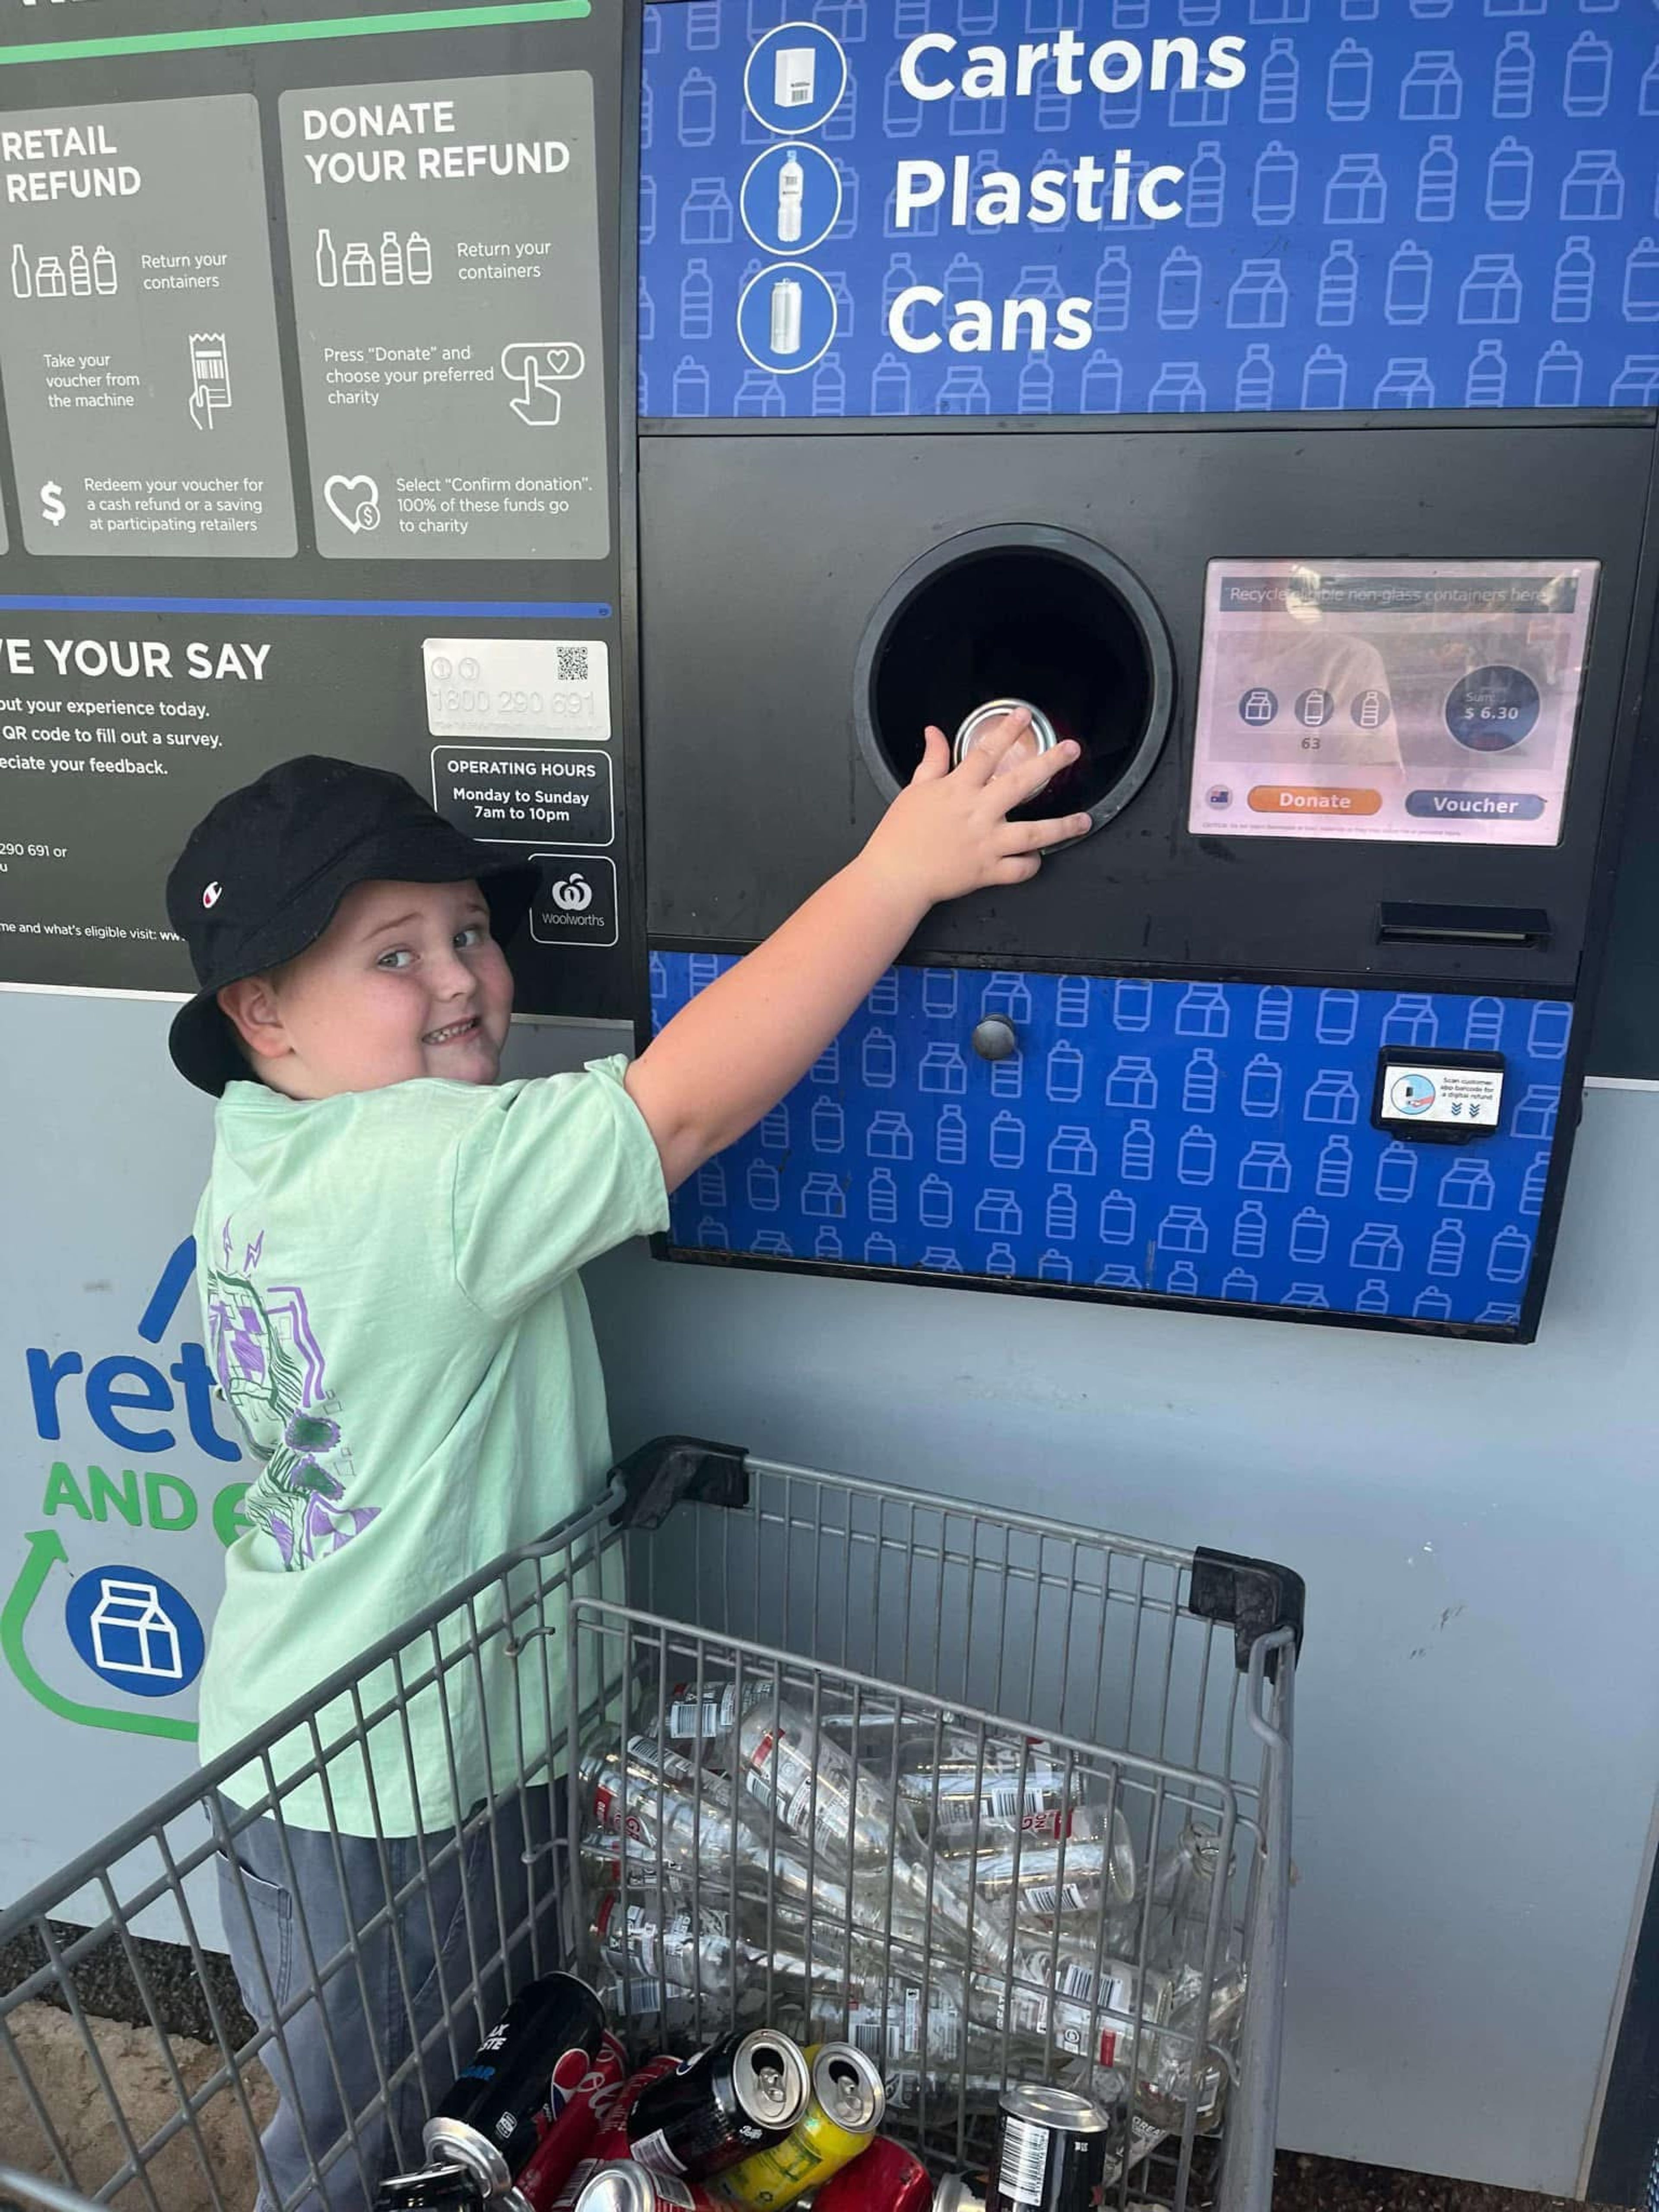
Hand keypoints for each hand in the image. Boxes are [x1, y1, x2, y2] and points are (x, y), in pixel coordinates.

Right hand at [856, 708, 1091, 907]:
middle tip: (1071, 750)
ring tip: (1084, 820)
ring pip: (1033, 834)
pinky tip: (1040, 857)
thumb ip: (932, 761)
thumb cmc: (900, 835)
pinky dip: (1032, 865)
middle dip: (1049, 764)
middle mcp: (977, 814)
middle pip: (1020, 783)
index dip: (1007, 730)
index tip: (1024, 714)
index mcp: (957, 789)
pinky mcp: (987, 872)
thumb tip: (934, 733)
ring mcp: (985, 844)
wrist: (894, 877)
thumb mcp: (914, 790)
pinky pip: (1019, 870)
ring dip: (1062, 827)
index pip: (987, 752)